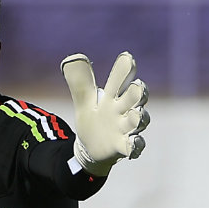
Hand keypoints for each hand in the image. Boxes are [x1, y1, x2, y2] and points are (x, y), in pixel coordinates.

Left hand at [61, 52, 149, 175]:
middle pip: (135, 97)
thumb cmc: (92, 121)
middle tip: (137, 86)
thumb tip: (70, 59)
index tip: (127, 57)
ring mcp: (125, 128)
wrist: (91, 149)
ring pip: (138, 120)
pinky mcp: (123, 146)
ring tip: (136, 114)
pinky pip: (135, 145)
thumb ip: (79, 82)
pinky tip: (134, 142)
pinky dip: (136, 144)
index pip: (120, 79)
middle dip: (138, 92)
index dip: (124, 69)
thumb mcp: (84, 102)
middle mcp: (123, 110)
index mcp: (112, 97)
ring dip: (138, 117)